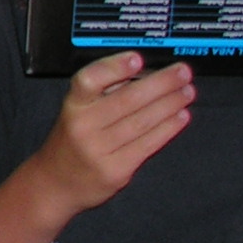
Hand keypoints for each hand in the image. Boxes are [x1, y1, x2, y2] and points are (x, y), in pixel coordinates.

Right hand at [28, 52, 193, 217]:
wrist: (56, 183)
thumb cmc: (73, 141)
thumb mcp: (78, 111)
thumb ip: (106, 93)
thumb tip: (149, 75)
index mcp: (73, 105)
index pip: (89, 80)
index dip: (113, 68)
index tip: (137, 59)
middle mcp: (82, 126)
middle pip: (126, 100)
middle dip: (160, 84)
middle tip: (182, 72)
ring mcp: (98, 150)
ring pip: (142, 122)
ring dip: (170, 105)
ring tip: (187, 92)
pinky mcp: (115, 170)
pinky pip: (147, 145)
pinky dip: (168, 129)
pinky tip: (181, 117)